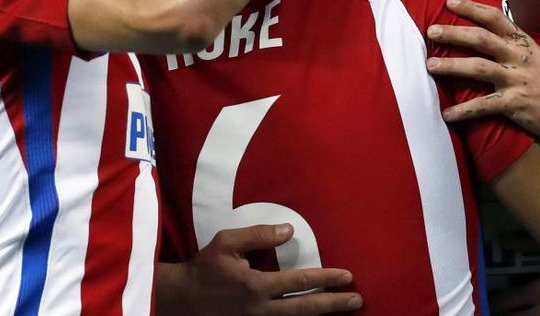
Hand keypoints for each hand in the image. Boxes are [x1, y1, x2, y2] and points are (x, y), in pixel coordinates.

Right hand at [158, 223, 362, 314]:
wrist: (182, 300)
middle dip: (333, 304)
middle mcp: (260, 310)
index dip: (325, 278)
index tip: (346, 276)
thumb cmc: (206, 267)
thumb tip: (289, 231)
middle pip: (305, 309)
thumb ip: (259, 235)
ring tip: (345, 310)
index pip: (299, 282)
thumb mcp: (227, 242)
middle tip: (357, 300)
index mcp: (256, 287)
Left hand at [426, 0, 539, 137]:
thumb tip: (487, 32)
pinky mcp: (515, 103)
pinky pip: (484, 106)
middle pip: (482, 39)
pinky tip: (446, 114)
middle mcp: (518, 57)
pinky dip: (464, 110)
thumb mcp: (536, 55)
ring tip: (430, 65)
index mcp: (522, 43)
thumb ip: (513, 44)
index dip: (471, 8)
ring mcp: (517, 79)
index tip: (449, 1)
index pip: (495, 18)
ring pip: (479, 68)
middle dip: (454, 33)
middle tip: (431, 31)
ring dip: (452, 66)